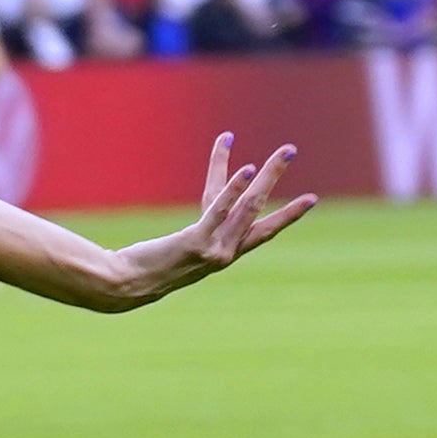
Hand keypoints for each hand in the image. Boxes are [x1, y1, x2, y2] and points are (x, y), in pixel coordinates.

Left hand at [96, 133, 314, 310]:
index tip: (311, 199)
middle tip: (291, 151)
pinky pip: (219, 212)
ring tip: (283, 154)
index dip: (286, 214)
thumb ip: (196, 234)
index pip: (259, 227)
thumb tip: (198, 223)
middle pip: (259, 209)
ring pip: (249, 207)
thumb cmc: (146, 267)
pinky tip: (246, 170)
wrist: (125, 286)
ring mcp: (214, 250)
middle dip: (276, 179)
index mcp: (224, 253)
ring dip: (267, 177)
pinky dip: (234, 190)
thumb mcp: (179, 248)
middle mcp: (226, 253)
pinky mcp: (196, 244)